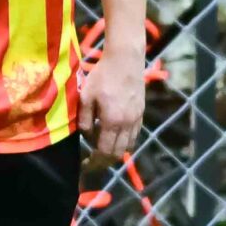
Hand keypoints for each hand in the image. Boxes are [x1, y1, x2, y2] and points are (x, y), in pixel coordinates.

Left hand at [78, 44, 144, 161]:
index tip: (85, 165)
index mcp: (112, 121)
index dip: (95, 162)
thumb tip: (87, 136)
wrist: (125, 60)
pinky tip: (114, 135)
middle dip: (105, 162)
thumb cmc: (102, 76)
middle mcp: (127, 124)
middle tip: (92, 162)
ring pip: (128, 146)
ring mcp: (136, 119)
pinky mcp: (141, 112)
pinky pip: (134, 135)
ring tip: (102, 149)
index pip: (104, 151)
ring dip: (115, 152)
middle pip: (118, 153)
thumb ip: (85, 120)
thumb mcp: (86, 97)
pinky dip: (124, 141)